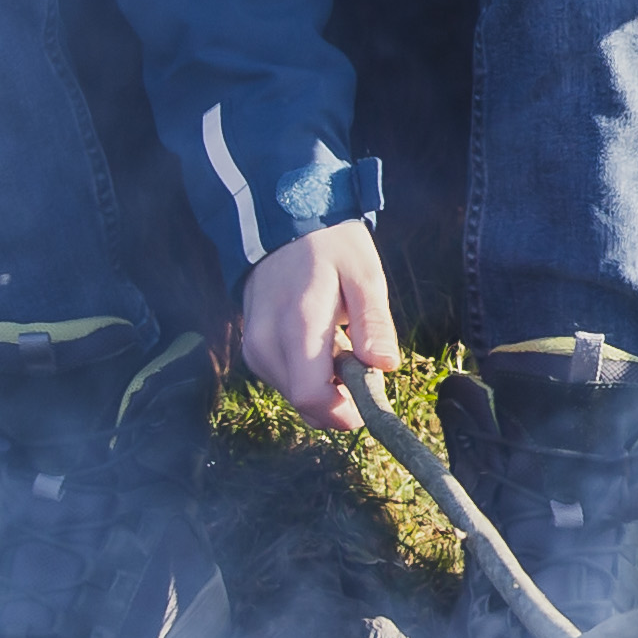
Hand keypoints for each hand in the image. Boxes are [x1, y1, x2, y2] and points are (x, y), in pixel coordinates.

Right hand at [232, 222, 398, 430]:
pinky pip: (287, 383)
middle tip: (360, 358)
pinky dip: (310, 376)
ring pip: (297, 398)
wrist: (281, 227)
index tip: (370, 393)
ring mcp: (255, 350)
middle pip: (306, 405)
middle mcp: (267, 344)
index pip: (311, 397)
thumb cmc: (329, 248)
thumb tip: (384, 366)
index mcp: (297, 325)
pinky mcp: (253, 353)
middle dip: (341, 398)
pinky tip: (320, 343)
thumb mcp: (364, 274)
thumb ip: (373, 323)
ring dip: (327, 386)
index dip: (345, 411)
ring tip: (340, 341)